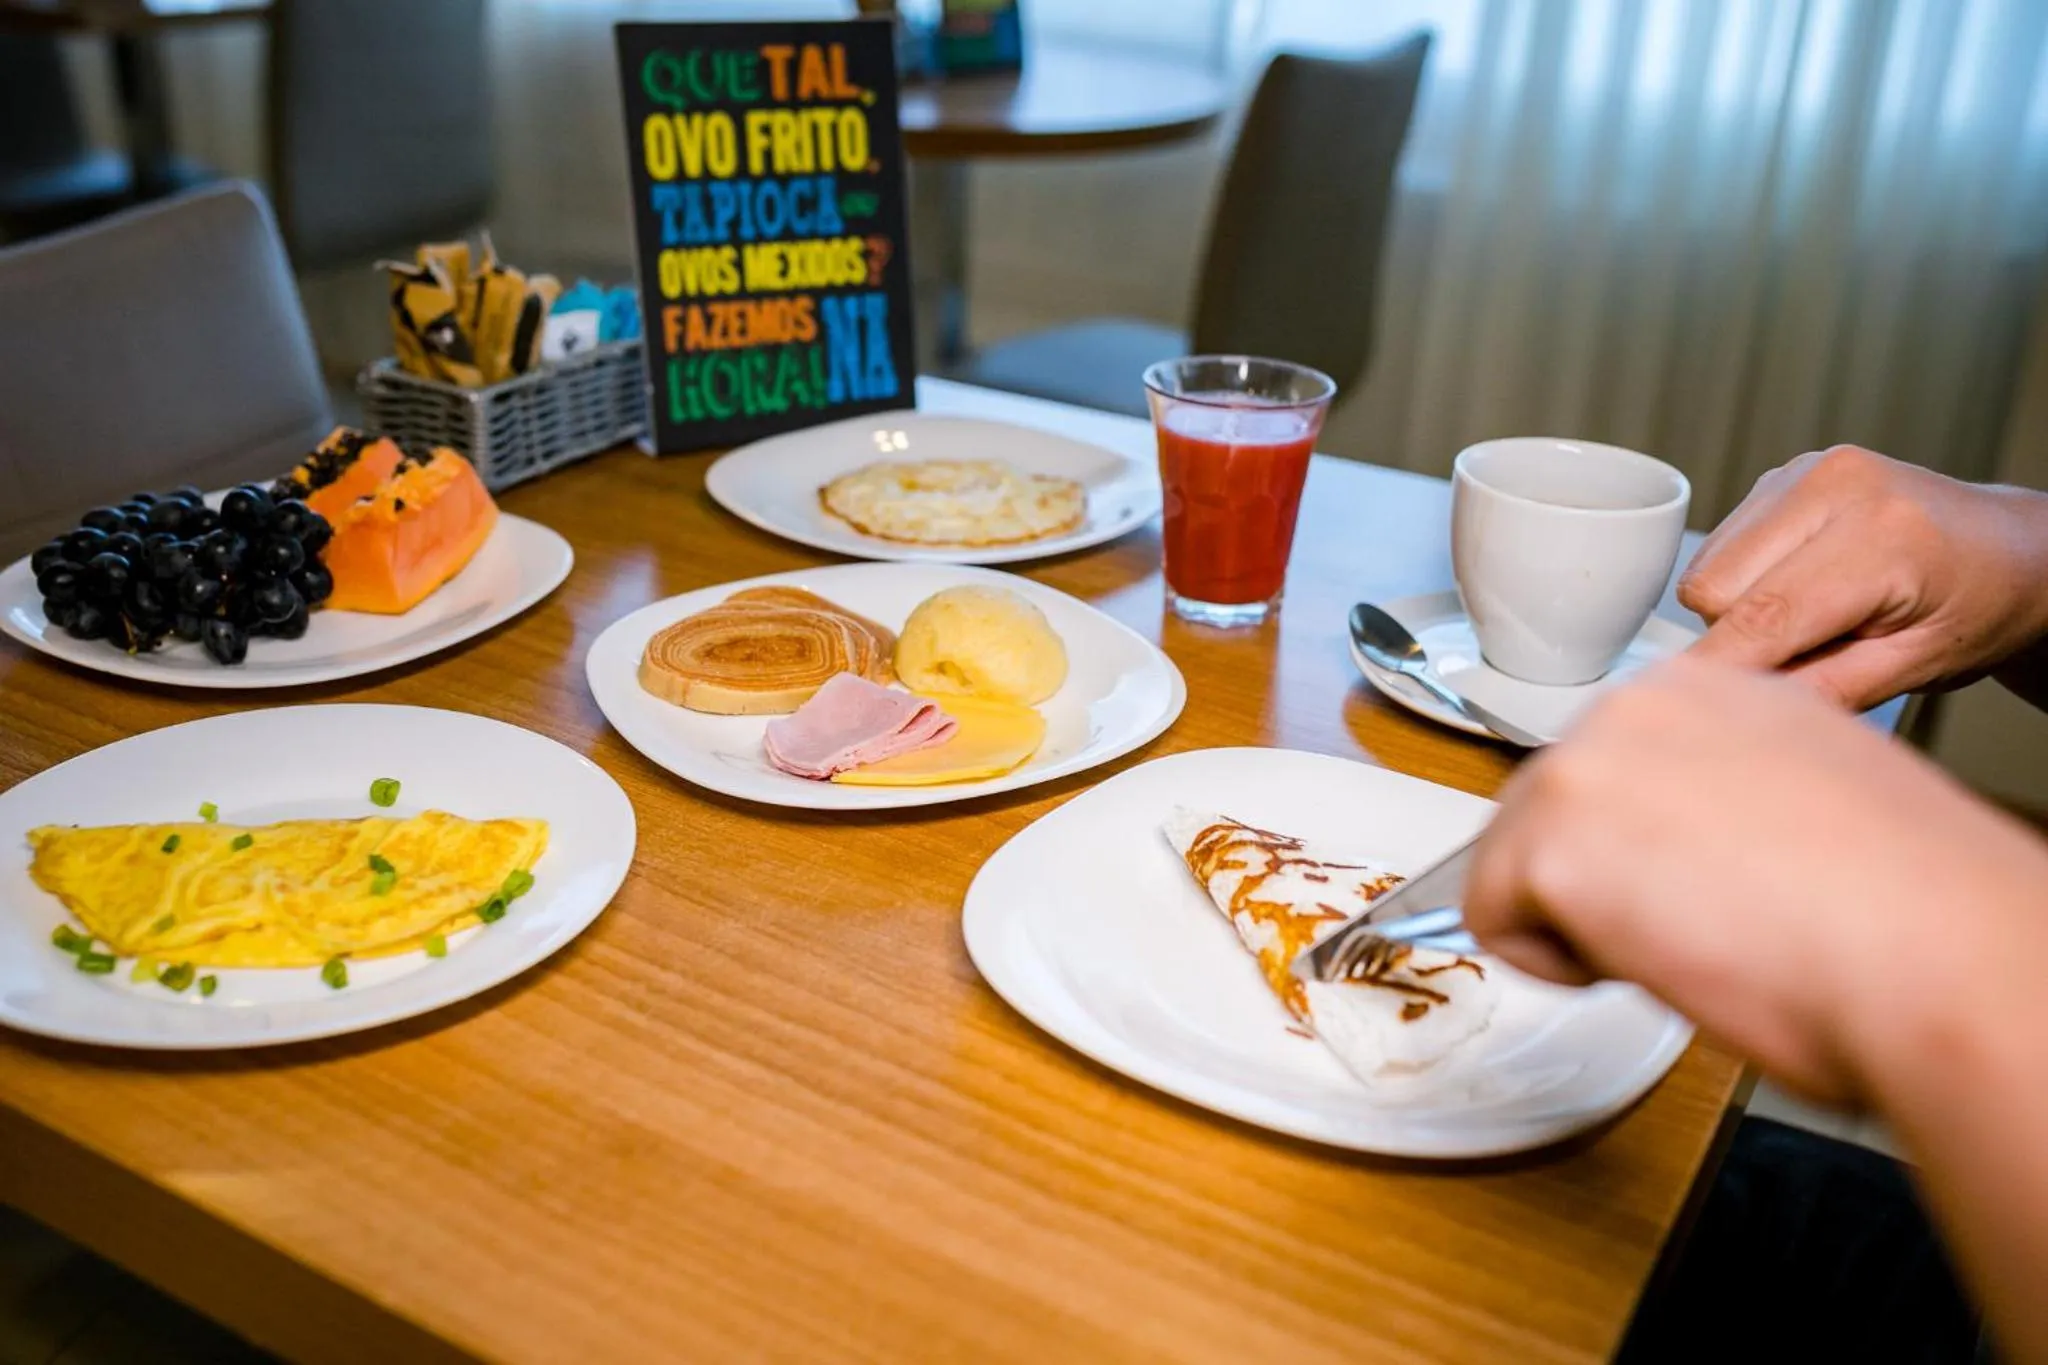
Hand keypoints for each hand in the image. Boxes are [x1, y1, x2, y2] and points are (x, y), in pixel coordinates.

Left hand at [1462, 653, 2047, 1108]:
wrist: (1934, 953)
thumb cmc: (1904, 910)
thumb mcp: (1801, 805)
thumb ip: (1719, 799)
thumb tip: (1678, 846)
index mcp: (1704, 691)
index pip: (1603, 770)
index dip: (1629, 848)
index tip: (1679, 886)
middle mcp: (1634, 707)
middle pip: (1544, 811)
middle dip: (1595, 883)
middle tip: (1691, 928)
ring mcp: (1585, 765)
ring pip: (1511, 861)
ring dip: (1577, 923)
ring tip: (1686, 943)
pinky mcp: (1553, 842)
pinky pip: (1494, 923)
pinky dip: (1555, 967)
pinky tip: (1652, 963)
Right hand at [1678, 445, 2047, 709]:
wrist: (2010, 549)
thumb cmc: (1979, 606)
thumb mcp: (1916, 667)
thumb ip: (1825, 690)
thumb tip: (1745, 713)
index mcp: (1881, 535)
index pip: (1764, 617)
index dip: (1717, 671)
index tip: (1689, 710)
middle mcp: (1834, 486)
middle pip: (1716, 591)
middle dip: (1743, 638)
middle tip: (1807, 654)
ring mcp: (1802, 472)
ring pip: (1707, 568)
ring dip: (1738, 609)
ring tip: (1811, 617)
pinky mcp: (1781, 475)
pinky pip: (1719, 546)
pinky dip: (1744, 580)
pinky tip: (1799, 585)